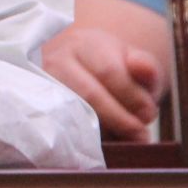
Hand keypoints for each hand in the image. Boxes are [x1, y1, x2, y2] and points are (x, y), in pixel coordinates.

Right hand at [42, 21, 163, 140]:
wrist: (77, 70)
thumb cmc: (111, 68)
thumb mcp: (133, 62)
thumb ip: (146, 67)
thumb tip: (144, 70)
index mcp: (84, 44)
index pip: (109, 71)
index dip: (133, 97)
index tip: (149, 115)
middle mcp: (57, 61)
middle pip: (89, 95)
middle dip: (120, 119)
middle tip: (140, 135)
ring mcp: (42, 85)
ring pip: (73, 114)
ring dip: (103, 132)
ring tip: (123, 139)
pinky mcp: (38, 108)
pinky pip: (62, 128)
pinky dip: (85, 140)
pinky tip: (102, 142)